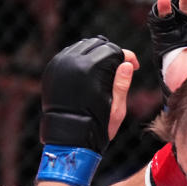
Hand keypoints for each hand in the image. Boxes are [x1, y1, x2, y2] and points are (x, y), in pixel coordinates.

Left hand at [37, 36, 138, 185]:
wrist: (68, 140)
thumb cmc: (96, 127)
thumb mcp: (116, 109)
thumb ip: (122, 84)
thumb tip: (126, 64)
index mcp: (91, 70)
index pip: (112, 51)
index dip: (126, 56)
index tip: (134, 65)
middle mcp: (73, 64)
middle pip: (97, 45)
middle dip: (111, 54)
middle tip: (119, 67)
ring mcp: (60, 66)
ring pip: (81, 47)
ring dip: (95, 54)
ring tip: (105, 69)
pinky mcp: (52, 71)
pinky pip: (69, 55)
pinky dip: (80, 58)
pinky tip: (89, 70)